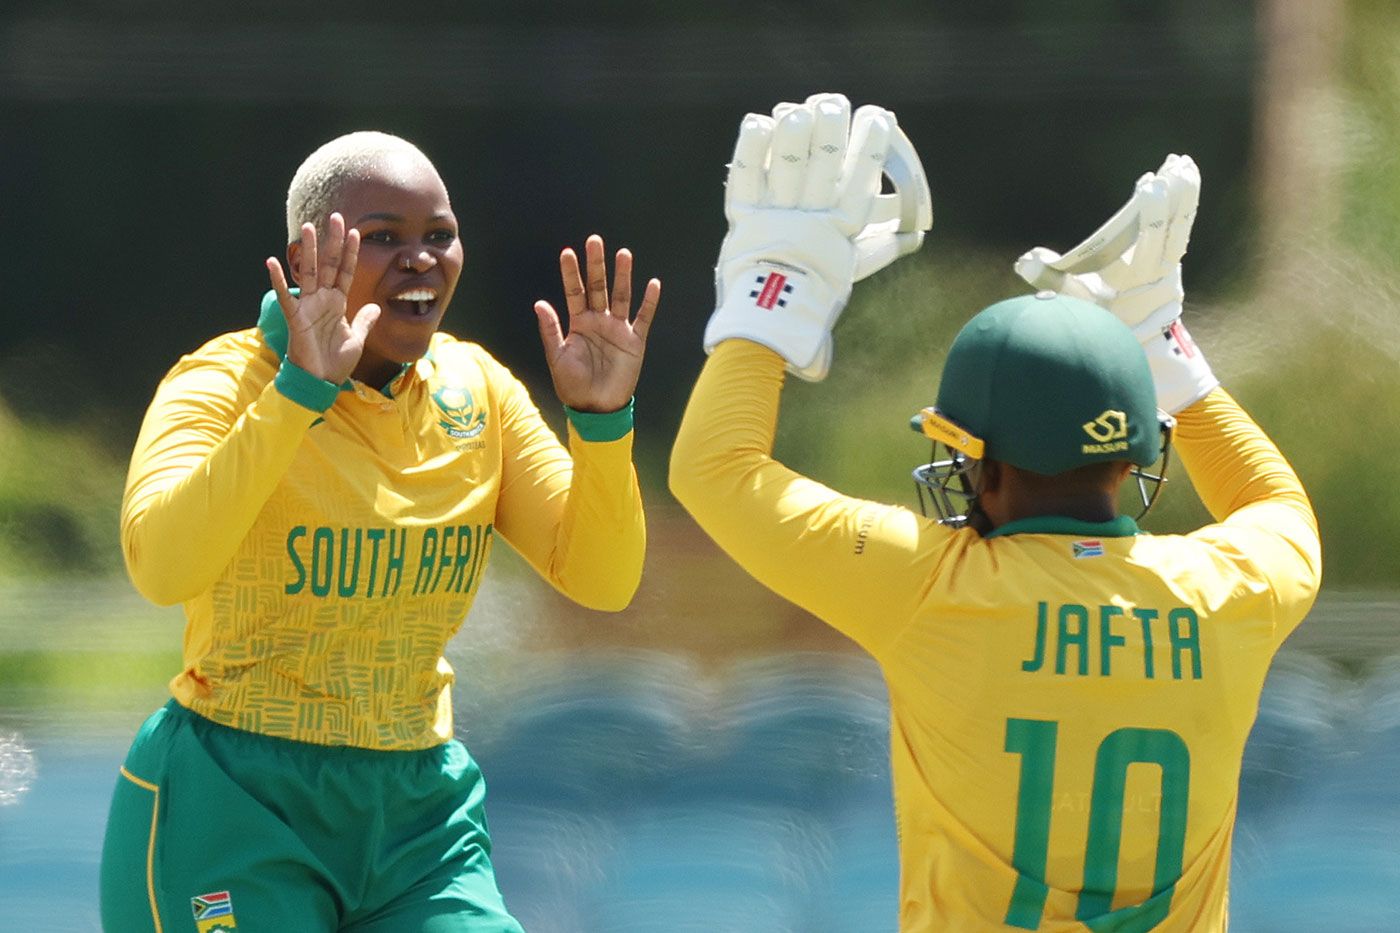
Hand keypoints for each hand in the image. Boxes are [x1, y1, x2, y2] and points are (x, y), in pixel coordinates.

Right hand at [266, 213, 380, 384]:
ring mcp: (308, 306)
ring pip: (309, 273)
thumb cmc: (335, 361)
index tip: (355, 232)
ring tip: (308, 228)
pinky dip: (278, 280)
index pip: (346, 272)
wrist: (320, 381)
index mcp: (338, 303)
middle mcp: (322, 300)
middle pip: (329, 265)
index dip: (350, 253)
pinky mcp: (295, 318)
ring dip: (309, 251)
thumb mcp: (357, 339)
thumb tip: (377, 307)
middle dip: (333, 242)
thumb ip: (365, 321)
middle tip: (335, 217)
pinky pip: (286, 296)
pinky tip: (271, 261)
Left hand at [534, 234, 660, 412]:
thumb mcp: (556, 357)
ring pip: (621, 296)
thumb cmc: (573, 385)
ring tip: (624, 254)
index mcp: (578, 323)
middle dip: (596, 265)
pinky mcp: (635, 341)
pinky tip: (653, 284)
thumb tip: (539, 303)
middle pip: (598, 287)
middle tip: (595, 241)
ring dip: (623, 276)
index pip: (574, 291)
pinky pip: (643, 318)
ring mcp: (617, 329)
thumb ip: (550, 330)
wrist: (596, 408)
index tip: (567, 252)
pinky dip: (649, 302)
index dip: (571, 273)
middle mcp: (598, 321)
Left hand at [706, 93, 931, 381]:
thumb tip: (914, 235)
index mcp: (839, 233)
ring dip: (794, 133)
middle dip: (831, 126)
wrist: (766, 327)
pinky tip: (758, 122)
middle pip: (824, 163)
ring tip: (799, 110)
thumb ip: (880, 250)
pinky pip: (746, 178)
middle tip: (833, 103)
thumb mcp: (850, 273)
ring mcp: (774, 217)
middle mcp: (809, 220)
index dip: (870, 145)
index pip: (861, 181)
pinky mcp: (742, 219)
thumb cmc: (812, 303)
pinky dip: (751, 149)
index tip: (879, 116)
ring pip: (787, 165)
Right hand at [1014, 154, 1198, 339]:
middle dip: (1170, 196)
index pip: (1149, 239)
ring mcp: (1171, 264)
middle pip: (1171, 227)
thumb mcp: (1075, 305)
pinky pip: (1183, 226)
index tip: (1147, 184)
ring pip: (1182, 224)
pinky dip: (1186, 202)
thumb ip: (1051, 281)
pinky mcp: (1173, 258)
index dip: (1151, 211)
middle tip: (1167, 167)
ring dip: (1185, 194)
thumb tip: (1025, 259)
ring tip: (1182, 162)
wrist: (1134, 345)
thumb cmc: (1100, 322)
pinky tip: (1187, 177)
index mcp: (1138, 278)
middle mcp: (1161, 269)